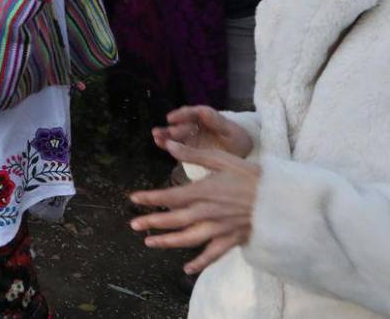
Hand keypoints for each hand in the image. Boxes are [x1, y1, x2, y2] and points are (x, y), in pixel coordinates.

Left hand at [129, 142, 260, 274]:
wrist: (281, 199)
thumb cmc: (251, 175)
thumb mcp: (221, 158)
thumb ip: (192, 154)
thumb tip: (167, 144)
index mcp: (204, 191)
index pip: (170, 197)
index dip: (150, 198)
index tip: (134, 199)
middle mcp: (208, 212)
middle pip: (174, 219)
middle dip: (152, 222)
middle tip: (133, 224)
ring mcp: (219, 229)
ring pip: (188, 239)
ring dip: (167, 242)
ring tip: (149, 243)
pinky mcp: (232, 240)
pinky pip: (213, 255)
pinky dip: (200, 263)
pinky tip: (187, 269)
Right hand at [153, 105, 253, 160]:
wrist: (239, 151)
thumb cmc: (237, 139)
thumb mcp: (232, 132)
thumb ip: (219, 123)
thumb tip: (203, 112)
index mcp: (209, 117)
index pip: (194, 113)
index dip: (182, 114)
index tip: (171, 118)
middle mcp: (197, 123)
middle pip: (184, 124)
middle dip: (174, 128)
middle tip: (165, 133)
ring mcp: (191, 134)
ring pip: (176, 132)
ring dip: (165, 133)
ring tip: (155, 135)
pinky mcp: (188, 144)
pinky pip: (176, 142)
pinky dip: (167, 143)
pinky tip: (158, 143)